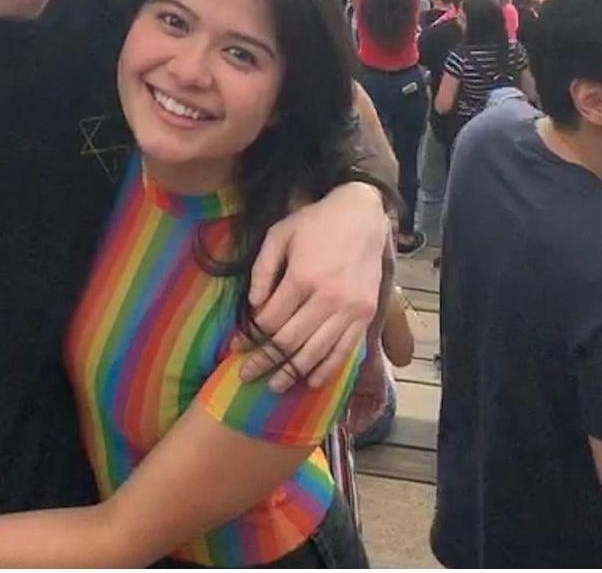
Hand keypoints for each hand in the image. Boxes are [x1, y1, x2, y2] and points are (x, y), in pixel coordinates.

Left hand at [241, 182, 388, 391]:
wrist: (363, 215)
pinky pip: (345, 351)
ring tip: (273, 386)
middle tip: (246, 375)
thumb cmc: (316, 222)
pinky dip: (327, 370)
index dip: (250, 337)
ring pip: (316, 352)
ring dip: (293, 373)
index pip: (271, 320)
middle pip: (290, 341)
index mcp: (302, 277)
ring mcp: (350, 310)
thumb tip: (252, 304)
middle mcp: (327, 299)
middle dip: (265, 361)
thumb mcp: (280, 234)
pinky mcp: (365, 315)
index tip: (236, 347)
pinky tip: (312, 381)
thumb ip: (263, 269)